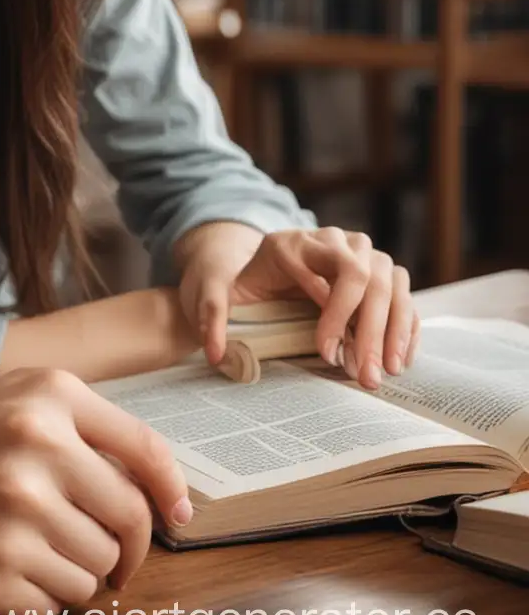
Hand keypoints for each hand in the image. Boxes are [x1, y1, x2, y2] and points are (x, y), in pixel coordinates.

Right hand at [0, 368, 190, 614]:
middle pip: (129, 522)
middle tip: (104, 557)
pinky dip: (37, 598)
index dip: (170, 492)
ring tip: (25, 552)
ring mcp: (19, 516)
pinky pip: (56, 605)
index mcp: (47, 398)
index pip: (145, 452)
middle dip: (124, 548)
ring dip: (73, 573)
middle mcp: (39, 450)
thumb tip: (147, 476)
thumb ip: (70, 425)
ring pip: (96, 571)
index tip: (177, 516)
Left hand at [176, 221, 420, 388]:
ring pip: (390, 284)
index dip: (333, 314)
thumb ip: (210, 313)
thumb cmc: (241, 285)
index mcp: (290, 242)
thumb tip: (215, 353)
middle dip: (367, 330)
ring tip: (384, 372)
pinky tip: (398, 360)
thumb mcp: (215, 292)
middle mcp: (329, 239)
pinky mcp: (377, 272)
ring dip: (392, 331)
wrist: (259, 272)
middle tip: (364, 375)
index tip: (326, 354)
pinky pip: (402, 296)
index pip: (327, 269)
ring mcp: (358, 252)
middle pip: (364, 276)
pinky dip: (404, 328)